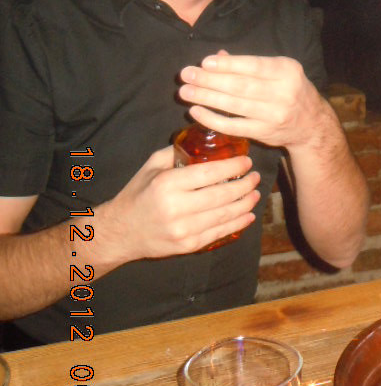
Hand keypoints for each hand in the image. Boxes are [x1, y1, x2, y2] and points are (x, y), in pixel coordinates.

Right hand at [100, 144, 258, 261]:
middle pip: (221, 195)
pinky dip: (238, 223)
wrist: (121, 232)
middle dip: (244, 185)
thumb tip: (205, 140)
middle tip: (255, 176)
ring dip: (245, 204)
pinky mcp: (187, 246)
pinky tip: (248, 214)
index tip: (246, 161)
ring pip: (224, 216)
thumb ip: (177, 152)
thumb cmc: (138, 193)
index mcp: (167, 184)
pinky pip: (219, 234)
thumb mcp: (152, 166)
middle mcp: (176, 208)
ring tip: (255, 193)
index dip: (233, 167)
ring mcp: (183, 230)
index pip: (209, 174)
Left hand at [177, 50, 323, 151]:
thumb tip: (217, 57)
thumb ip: (249, 64)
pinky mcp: (264, 133)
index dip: (228, 65)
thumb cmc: (289, 89)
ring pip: (234, 106)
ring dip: (206, 98)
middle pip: (240, 86)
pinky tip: (196, 112)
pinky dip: (212, 119)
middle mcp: (283, 93)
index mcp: (287, 70)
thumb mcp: (278, 70)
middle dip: (209, 80)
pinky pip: (233, 126)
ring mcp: (274, 115)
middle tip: (186, 75)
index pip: (253, 66)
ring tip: (185, 91)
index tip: (204, 62)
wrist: (311, 125)